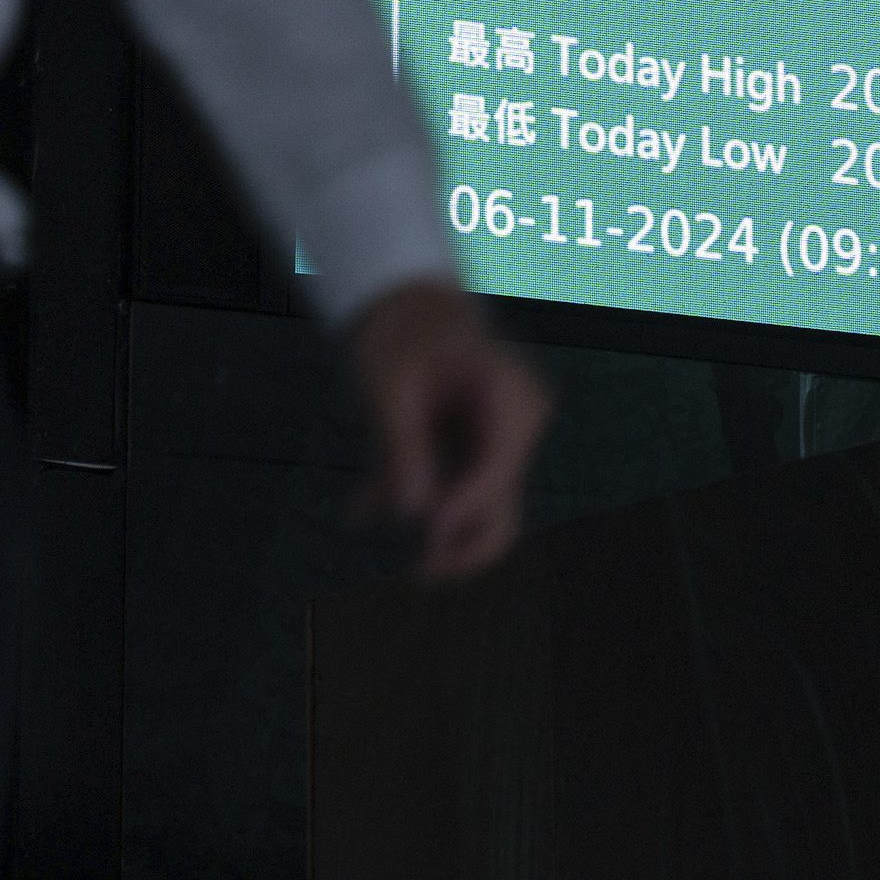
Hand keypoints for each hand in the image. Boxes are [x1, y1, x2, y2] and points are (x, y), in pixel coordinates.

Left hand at [344, 279, 550, 580]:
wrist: (405, 307)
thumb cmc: (401, 334)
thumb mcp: (390, 385)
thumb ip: (402, 446)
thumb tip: (412, 514)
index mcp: (511, 395)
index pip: (499, 469)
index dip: (463, 509)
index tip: (425, 536)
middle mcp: (518, 424)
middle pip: (505, 506)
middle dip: (462, 545)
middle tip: (418, 573)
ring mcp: (502, 442)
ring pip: (480, 511)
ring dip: (427, 525)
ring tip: (364, 512)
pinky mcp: (477, 454)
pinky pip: (454, 494)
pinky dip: (412, 500)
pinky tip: (361, 507)